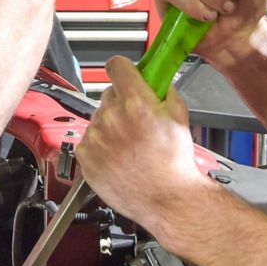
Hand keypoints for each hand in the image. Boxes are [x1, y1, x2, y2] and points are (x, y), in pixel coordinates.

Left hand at [78, 57, 213, 232]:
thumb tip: (158, 80)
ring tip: (129, 145)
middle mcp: (112, 118)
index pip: (116, 65)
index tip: (123, 72)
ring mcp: (97, 138)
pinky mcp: (86, 157)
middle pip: (108, 94)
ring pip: (98, 118)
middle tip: (136, 121)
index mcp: (136, 104)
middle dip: (121, 102)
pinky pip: (89, 139)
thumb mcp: (180, 118)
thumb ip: (166, 92)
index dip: (122, 68)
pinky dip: (100, 145)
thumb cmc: (175, 165)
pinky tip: (118, 156)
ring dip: (110, 125)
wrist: (167, 200)